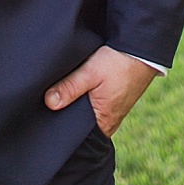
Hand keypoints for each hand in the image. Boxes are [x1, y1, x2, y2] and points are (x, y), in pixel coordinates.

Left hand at [44, 45, 158, 136]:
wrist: (141, 50)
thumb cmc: (119, 63)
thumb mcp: (90, 73)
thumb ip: (70, 88)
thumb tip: (49, 103)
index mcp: (104, 123)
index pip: (76, 135)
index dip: (59, 126)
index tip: (42, 118)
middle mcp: (107, 121)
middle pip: (77, 122)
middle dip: (61, 114)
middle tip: (42, 102)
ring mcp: (109, 111)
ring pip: (82, 112)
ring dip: (70, 103)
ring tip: (51, 94)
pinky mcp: (109, 100)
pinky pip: (89, 104)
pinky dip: (80, 97)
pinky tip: (67, 88)